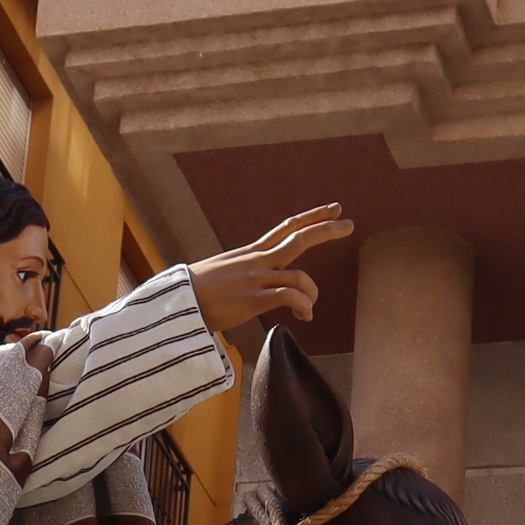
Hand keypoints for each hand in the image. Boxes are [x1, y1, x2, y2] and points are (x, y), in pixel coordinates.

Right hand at [184, 205, 352, 332]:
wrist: (176, 304)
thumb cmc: (195, 293)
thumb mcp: (223, 273)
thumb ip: (245, 272)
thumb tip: (255, 281)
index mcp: (251, 253)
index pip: (286, 228)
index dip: (313, 217)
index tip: (334, 208)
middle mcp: (256, 260)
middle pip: (299, 238)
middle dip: (326, 229)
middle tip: (349, 224)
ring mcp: (256, 279)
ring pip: (300, 276)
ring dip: (312, 293)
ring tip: (309, 308)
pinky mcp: (253, 299)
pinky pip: (290, 297)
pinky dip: (304, 306)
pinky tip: (304, 316)